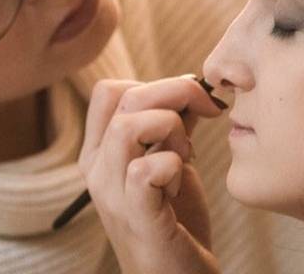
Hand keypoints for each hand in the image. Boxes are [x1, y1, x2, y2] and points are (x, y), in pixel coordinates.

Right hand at [79, 76, 224, 273]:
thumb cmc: (175, 219)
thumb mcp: (171, 161)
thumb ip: (173, 126)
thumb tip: (190, 89)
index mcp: (100, 151)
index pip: (109, 91)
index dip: (154, 84)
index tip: (192, 100)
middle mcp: (96, 169)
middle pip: (124, 97)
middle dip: (175, 93)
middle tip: (207, 113)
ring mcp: (111, 194)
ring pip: (128, 126)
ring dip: (170, 128)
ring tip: (185, 154)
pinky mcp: (136, 217)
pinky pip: (146, 169)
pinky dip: (173, 165)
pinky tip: (179, 184)